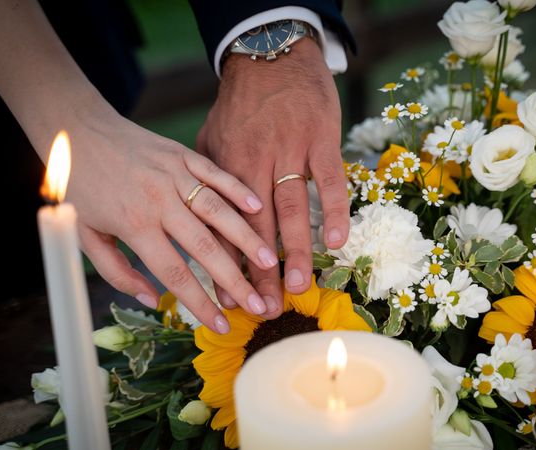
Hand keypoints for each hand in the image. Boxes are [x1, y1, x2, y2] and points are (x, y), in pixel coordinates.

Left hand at [66, 105, 277, 332]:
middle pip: (204, 246)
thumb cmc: (80, 187)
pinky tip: (258, 208)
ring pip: (218, 211)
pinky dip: (238, 191)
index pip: (174, 273)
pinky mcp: (183, 155)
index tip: (221, 326)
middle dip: (234, 279)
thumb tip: (152, 300)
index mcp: (134, 224)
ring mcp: (174, 175)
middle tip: (258, 304)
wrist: (75, 130)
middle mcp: (159, 200)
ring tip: (268, 261)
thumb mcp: (86, 235)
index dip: (199, 303)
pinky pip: (216, 175)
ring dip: (246, 238)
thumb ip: (118, 272)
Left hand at [196, 39, 349, 317]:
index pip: (223, 226)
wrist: (268, 56)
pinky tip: (337, 242)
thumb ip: (204, 182)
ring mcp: (289, 151)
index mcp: (223, 169)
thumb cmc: (237, 106)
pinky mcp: (320, 139)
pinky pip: (329, 180)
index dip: (227, 265)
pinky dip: (334, 210)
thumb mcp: (206, 140)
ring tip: (298, 286)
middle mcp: (254, 163)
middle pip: (256, 227)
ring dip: (296, 250)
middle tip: (266, 308)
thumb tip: (198, 223)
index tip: (230, 300)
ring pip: (291, 208)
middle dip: (261, 271)